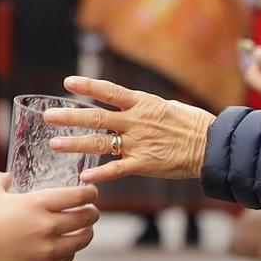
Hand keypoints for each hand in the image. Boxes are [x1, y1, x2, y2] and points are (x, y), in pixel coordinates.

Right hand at [0, 173, 98, 260]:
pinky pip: (68, 257)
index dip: (90, 193)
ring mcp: (47, 248)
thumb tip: (10, 176)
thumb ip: (3, 178)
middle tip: (91, 209)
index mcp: (37, 203)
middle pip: (87, 218)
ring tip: (84, 228)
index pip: (79, 196)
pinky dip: (71, 250)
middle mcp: (47, 225)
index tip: (91, 192)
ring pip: (82, 240)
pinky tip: (66, 245)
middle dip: (93, 212)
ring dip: (87, 232)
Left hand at [46, 77, 214, 183]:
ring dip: (75, 144)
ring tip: (55, 145)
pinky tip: (83, 177)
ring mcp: (138, 143)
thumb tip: (133, 106)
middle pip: (96, 118)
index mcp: (142, 104)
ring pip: (100, 143)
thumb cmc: (194, 123)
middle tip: (48, 117)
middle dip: (70, 117)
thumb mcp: (168, 106)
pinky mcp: (144, 163)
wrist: (212, 144)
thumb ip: (145, 109)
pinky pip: (117, 169)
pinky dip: (100, 174)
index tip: (67, 83)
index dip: (87, 86)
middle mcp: (136, 121)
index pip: (108, 91)